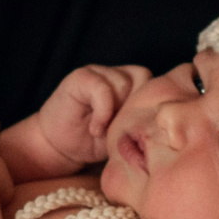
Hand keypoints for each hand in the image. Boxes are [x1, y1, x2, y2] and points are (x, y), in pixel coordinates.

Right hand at [37, 64, 151, 166]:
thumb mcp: (125, 133)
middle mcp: (116, 74)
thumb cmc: (93, 142)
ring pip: (124, 83)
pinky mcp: (81, 77)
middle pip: (143, 79)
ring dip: (116, 112)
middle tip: (120, 128)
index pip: (153, 84)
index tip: (135, 130)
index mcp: (131, 85)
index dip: (148, 107)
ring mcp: (98, 72)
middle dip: (133, 107)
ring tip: (104, 130)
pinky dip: (102, 111)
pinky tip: (96, 128)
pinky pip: (102, 88)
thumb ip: (141, 120)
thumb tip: (160, 119)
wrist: (58, 147)